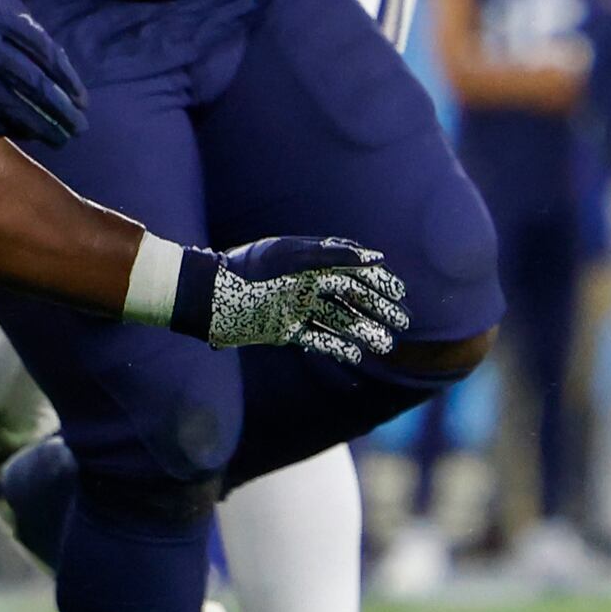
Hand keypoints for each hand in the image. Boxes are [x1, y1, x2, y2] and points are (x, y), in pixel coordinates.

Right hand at [0, 0, 86, 144]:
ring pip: (7, 103)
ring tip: (59, 139)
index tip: (82, 103)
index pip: (45, 53)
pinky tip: (22, 132)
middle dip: (60, 109)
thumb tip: (64, 74)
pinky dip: (3, 128)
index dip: (68, 81)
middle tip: (79, 128)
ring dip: (38, 125)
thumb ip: (31, 30)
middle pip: (31, 82)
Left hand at [189, 238, 410, 362]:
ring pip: (339, 321)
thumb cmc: (250, 272)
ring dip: (364, 331)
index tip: (401, 295)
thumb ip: (335, 254)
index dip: (379, 282)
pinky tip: (356, 356)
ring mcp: (297, 310)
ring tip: (385, 345)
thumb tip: (377, 258)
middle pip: (351, 298)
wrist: (208, 299)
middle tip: (402, 324)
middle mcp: (307, 286)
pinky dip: (337, 348)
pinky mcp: (285, 331)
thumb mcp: (293, 257)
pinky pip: (317, 340)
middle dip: (379, 310)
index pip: (353, 272)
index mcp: (311, 264)